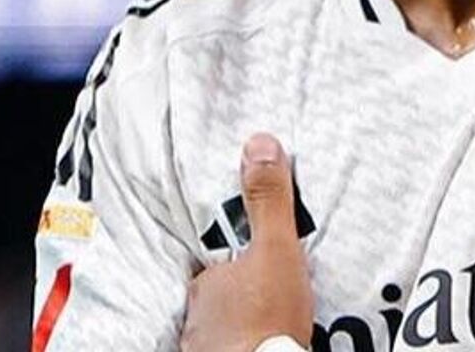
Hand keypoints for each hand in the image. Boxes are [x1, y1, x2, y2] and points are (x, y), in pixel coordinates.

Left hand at [179, 134, 314, 351]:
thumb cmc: (266, 314)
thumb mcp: (276, 250)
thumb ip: (268, 202)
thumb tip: (258, 143)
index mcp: (207, 281)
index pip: (214, 264)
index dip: (231, 261)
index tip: (248, 261)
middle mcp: (198, 314)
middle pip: (216, 296)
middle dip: (234, 293)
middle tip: (263, 293)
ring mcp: (203, 344)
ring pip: (217, 326)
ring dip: (235, 323)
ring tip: (261, 323)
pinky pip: (224, 349)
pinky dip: (236, 345)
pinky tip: (253, 344)